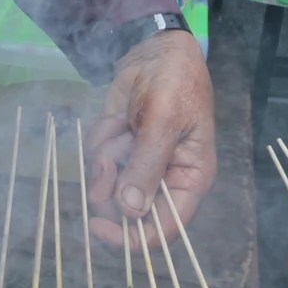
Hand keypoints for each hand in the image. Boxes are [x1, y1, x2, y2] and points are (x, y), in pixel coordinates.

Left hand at [84, 30, 215, 248]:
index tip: (101, 229)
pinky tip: (114, 120)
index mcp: (190, 179)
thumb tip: (132, 210)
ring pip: (107, 186)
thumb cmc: (174, 82)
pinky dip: (99, 141)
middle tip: (104, 163)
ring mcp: (138, 165)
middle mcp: (164, 180)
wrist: (153, 48)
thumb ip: (148, 164)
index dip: (134, 238)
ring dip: (104, 159)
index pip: (165, 229)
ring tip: (117, 130)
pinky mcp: (118, 150)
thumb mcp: (163, 119)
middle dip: (111, 189)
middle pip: (129, 213)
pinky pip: (97, 161)